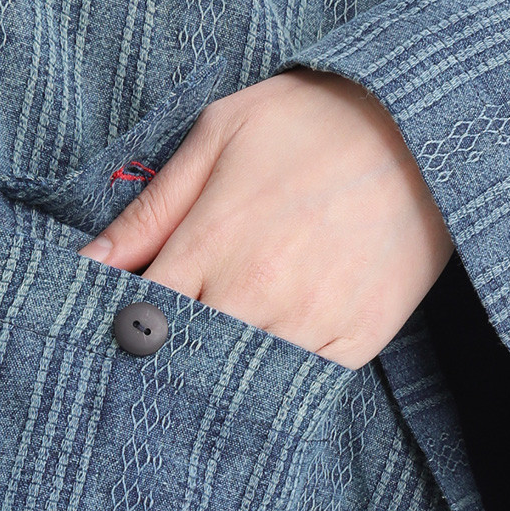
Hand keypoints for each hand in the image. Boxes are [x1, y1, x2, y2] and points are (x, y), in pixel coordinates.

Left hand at [77, 66, 455, 369]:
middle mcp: (255, 292)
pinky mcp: (357, 340)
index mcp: (211, 243)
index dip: (124, 331)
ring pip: (239, 384)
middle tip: (162, 359)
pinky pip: (300, 389)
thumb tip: (85, 264)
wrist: (424, 121)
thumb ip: (150, 210)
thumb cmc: (312, 121)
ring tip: (215, 364)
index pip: (138, 319)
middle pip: (183, 362)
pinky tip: (266, 368)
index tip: (120, 333)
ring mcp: (309, 322)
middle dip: (166, 362)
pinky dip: (277, 387)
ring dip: (220, 381)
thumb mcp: (218, 137)